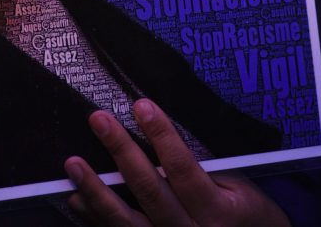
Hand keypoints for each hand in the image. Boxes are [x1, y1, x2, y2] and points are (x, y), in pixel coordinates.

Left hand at [64, 99, 288, 226]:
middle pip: (151, 191)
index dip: (162, 137)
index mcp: (218, 213)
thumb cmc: (247, 217)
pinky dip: (94, 218)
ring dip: (96, 191)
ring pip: (127, 222)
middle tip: (99, 119)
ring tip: (73, 163)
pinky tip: (75, 197)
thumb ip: (207, 167)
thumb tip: (165, 134)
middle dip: (122, 152)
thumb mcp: (242, 190)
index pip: (184, 170)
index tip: (142, 106)